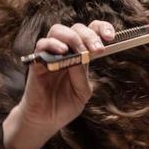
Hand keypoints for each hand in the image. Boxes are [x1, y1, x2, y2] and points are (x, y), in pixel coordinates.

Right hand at [3, 21, 115, 148]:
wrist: (47, 120)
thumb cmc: (65, 105)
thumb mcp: (82, 92)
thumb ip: (82, 74)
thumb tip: (82, 56)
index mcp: (81, 56)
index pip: (91, 32)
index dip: (102, 29)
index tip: (111, 37)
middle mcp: (66, 51)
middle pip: (76, 28)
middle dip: (89, 35)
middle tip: (97, 49)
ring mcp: (51, 54)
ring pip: (58, 30)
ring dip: (72, 37)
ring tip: (80, 52)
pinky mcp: (37, 61)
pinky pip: (42, 44)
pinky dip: (53, 44)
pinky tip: (63, 52)